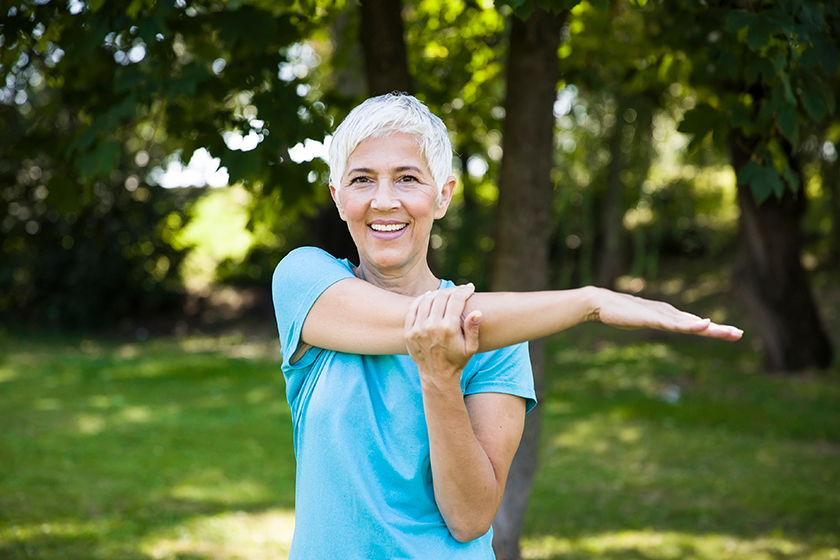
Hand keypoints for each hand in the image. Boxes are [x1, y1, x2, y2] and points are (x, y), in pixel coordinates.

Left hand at [405, 284, 482, 379]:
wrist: (436, 376)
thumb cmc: (457, 361)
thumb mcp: (470, 347)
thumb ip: (473, 329)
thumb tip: (477, 311)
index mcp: (449, 328)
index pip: (456, 300)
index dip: (464, 290)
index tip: (470, 288)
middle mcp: (432, 326)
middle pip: (441, 297)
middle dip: (453, 290)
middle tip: (459, 290)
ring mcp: (418, 329)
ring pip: (426, 300)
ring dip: (437, 293)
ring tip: (445, 293)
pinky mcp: (409, 332)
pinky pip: (413, 308)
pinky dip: (421, 300)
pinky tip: (429, 297)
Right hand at [591, 287, 742, 340]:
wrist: (603, 302)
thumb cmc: (622, 312)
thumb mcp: (645, 319)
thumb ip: (658, 322)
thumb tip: (666, 325)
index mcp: (670, 316)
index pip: (696, 324)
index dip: (715, 329)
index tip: (733, 333)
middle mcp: (670, 314)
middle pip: (698, 323)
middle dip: (719, 329)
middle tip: (739, 334)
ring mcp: (662, 315)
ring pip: (690, 324)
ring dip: (709, 328)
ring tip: (726, 332)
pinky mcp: (653, 317)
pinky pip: (674, 323)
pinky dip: (690, 324)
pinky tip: (702, 325)